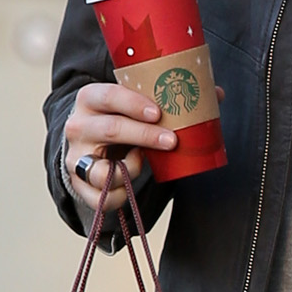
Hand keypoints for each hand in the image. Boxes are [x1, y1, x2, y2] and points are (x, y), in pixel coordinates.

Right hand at [63, 80, 178, 210]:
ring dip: (131, 169)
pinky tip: (130, 184)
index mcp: (90, 99)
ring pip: (101, 171)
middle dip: (144, 135)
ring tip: (142, 159)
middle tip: (172, 140)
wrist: (89, 143)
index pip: (108, 96)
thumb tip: (216, 94)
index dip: (133, 104)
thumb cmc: (119, 119)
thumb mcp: (134, 105)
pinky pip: (102, 198)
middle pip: (110, 129)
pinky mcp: (79, 184)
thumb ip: (168, 98)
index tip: (158, 113)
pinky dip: (121, 195)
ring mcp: (76, 158)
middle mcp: (78, 127)